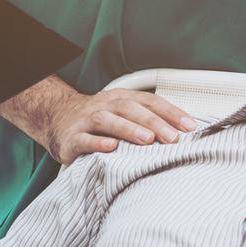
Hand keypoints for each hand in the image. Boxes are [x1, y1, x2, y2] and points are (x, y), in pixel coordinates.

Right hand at [45, 88, 196, 164]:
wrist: (56, 118)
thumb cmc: (98, 119)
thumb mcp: (122, 113)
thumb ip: (147, 120)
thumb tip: (181, 133)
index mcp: (121, 98)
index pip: (149, 101)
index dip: (170, 112)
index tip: (189, 126)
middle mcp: (105, 105)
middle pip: (131, 109)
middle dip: (154, 122)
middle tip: (172, 137)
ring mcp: (87, 120)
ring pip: (108, 121)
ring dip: (129, 129)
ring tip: (147, 140)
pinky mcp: (72, 138)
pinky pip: (85, 139)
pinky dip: (98, 143)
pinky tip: (111, 148)